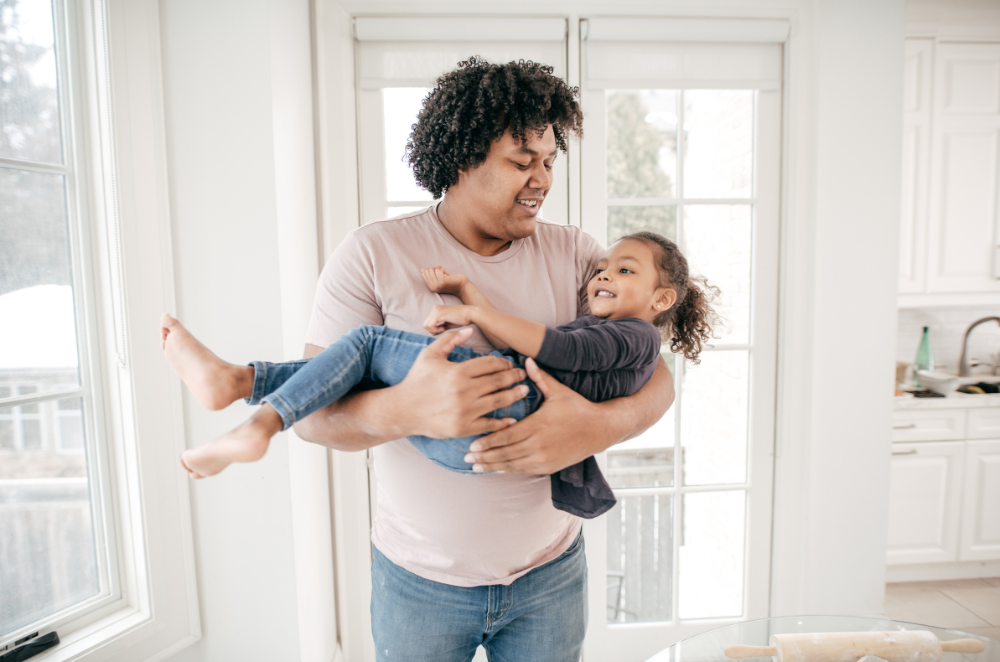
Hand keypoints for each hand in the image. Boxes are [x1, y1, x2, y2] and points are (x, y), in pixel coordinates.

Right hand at [390, 327, 526, 438]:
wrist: (403, 410)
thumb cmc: (417, 380)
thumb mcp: (430, 354)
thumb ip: (450, 339)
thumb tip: (470, 329)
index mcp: (457, 372)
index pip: (489, 364)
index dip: (503, 362)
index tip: (510, 363)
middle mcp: (463, 392)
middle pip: (497, 382)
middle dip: (513, 377)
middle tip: (523, 375)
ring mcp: (464, 411)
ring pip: (497, 401)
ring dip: (514, 395)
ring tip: (524, 391)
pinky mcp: (463, 428)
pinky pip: (488, 425)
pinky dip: (503, 423)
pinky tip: (513, 419)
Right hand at [421, 266, 468, 295]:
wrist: (461, 286)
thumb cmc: (451, 281)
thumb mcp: (439, 279)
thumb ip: (430, 275)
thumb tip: (422, 270)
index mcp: (431, 287)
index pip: (424, 274)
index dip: (432, 271)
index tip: (440, 275)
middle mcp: (433, 287)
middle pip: (427, 271)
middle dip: (435, 269)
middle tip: (443, 274)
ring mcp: (437, 285)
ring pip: (432, 269)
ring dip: (440, 269)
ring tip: (446, 275)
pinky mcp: (442, 281)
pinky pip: (438, 270)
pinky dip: (444, 270)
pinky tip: (448, 275)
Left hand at [424, 304, 475, 334]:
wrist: (471, 314)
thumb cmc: (462, 320)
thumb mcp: (448, 324)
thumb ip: (440, 326)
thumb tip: (431, 333)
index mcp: (436, 309)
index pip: (428, 323)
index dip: (435, 330)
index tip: (444, 328)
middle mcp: (435, 308)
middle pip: (425, 325)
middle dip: (434, 330)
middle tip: (444, 329)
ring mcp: (436, 310)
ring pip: (426, 326)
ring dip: (435, 330)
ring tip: (445, 328)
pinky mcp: (438, 313)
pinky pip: (430, 326)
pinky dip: (436, 330)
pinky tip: (445, 328)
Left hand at [464, 358, 609, 474]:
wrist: (599, 430)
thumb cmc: (577, 408)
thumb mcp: (559, 391)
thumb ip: (540, 378)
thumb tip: (527, 359)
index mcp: (538, 425)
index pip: (507, 435)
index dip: (489, 441)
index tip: (473, 443)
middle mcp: (539, 444)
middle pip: (506, 453)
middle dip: (485, 456)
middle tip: (466, 456)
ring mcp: (544, 458)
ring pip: (513, 464)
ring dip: (493, 466)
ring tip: (475, 466)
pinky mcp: (549, 467)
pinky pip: (524, 470)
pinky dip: (508, 470)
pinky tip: (496, 469)